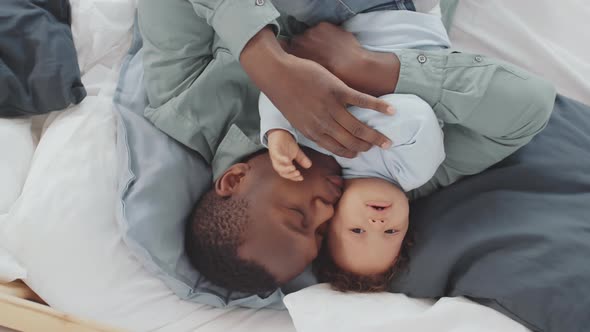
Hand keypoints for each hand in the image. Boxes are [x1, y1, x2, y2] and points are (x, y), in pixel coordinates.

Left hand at [241, 27, 393, 157]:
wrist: (278, 74)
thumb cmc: (285, 94)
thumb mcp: (297, 117)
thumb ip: (312, 126)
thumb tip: (326, 131)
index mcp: (313, 133)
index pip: (337, 149)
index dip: (352, 152)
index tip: (361, 152)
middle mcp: (323, 124)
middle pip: (351, 141)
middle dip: (368, 146)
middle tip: (381, 146)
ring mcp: (331, 108)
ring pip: (358, 128)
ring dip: (376, 135)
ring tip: (388, 140)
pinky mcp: (337, 90)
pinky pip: (363, 101)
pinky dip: (379, 107)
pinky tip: (391, 111)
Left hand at [267, 129, 311, 180]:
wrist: (280, 132)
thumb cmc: (286, 143)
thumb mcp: (296, 152)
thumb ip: (302, 159)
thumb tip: (309, 166)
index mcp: (283, 164)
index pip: (288, 174)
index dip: (294, 177)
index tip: (301, 178)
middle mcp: (278, 162)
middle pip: (282, 173)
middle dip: (290, 175)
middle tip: (298, 173)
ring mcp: (275, 157)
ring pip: (278, 167)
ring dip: (285, 169)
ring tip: (293, 168)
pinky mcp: (273, 150)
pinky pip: (276, 156)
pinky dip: (281, 159)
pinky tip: (288, 160)